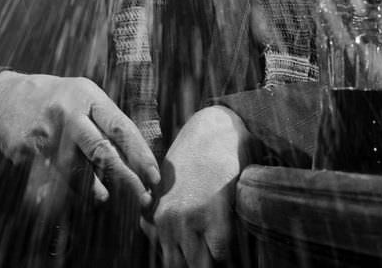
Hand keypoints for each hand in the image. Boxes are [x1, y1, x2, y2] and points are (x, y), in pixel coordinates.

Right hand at [0, 72, 159, 208]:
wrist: (4, 99)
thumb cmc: (56, 99)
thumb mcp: (83, 95)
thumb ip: (106, 120)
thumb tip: (135, 156)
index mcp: (88, 96)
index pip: (120, 127)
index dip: (140, 153)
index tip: (154, 175)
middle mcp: (69, 113)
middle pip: (102, 151)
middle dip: (126, 178)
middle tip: (143, 197)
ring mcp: (47, 134)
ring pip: (78, 171)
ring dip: (96, 189)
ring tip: (106, 198)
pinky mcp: (27, 152)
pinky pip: (53, 179)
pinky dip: (67, 191)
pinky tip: (75, 195)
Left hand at [143, 106, 252, 266]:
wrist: (214, 127)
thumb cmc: (195, 155)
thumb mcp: (167, 184)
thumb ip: (156, 212)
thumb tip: (150, 231)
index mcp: (157, 214)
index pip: (166, 260)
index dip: (184, 260)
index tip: (193, 254)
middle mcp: (168, 220)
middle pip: (177, 266)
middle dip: (193, 263)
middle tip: (207, 252)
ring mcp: (190, 218)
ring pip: (197, 265)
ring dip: (209, 259)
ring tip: (219, 247)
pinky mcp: (215, 215)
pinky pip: (220, 254)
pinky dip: (226, 252)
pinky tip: (231, 237)